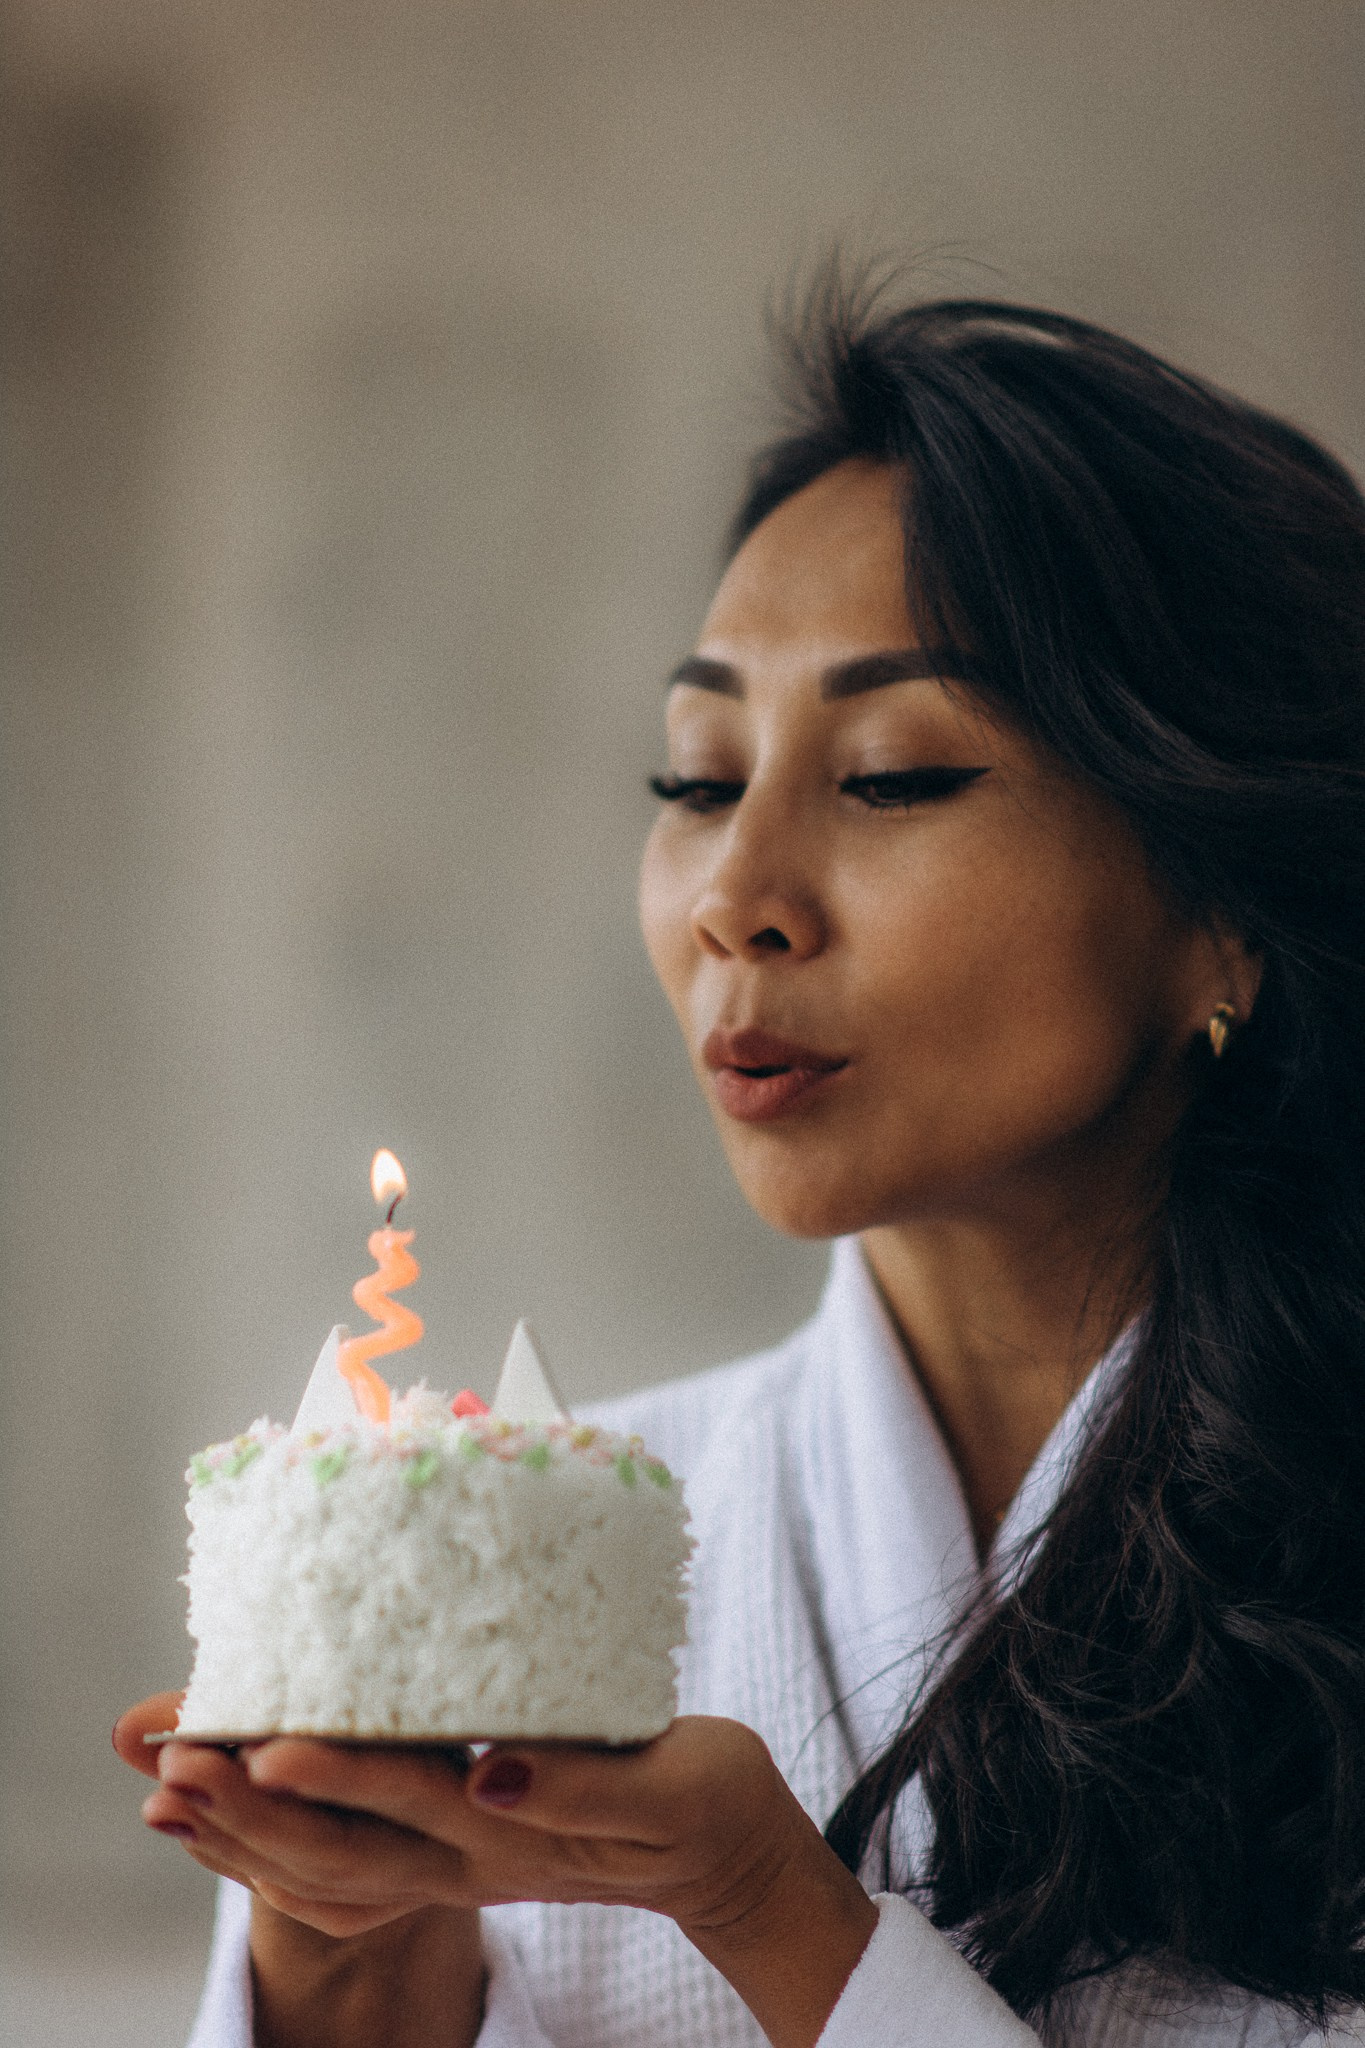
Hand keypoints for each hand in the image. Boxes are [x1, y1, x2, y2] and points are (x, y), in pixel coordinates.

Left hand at [114, 1693, 876, 2046]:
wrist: (725, 1858)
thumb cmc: (706, 1804)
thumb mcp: (669, 1786)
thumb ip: (579, 1779)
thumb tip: (491, 1770)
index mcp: (515, 1833)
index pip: (406, 1803)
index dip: (332, 1776)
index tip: (259, 1748)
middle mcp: (468, 1860)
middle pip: (339, 1852)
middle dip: (247, 1812)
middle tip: (171, 1765)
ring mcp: (456, 1868)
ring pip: (326, 1872)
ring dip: (242, 1838)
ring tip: (168, 1794)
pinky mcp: (456, 1854)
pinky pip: (346, 1872)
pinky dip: (279, 1850)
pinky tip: (235, 1818)